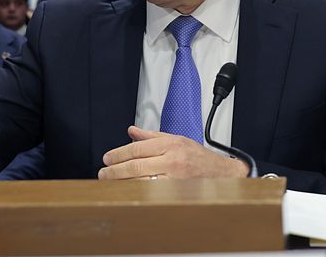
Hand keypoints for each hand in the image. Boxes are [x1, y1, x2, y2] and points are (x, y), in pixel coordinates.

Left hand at [97, 126, 247, 179]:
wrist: (222, 174)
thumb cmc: (199, 158)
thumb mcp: (176, 139)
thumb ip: (151, 136)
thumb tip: (131, 131)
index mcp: (170, 145)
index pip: (138, 148)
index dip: (119, 154)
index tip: (107, 159)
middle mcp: (172, 160)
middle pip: (137, 166)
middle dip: (116, 171)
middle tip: (103, 174)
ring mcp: (175, 178)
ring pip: (142, 181)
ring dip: (123, 183)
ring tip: (110, 184)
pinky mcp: (177, 193)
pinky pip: (152, 193)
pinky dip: (138, 193)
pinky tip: (127, 193)